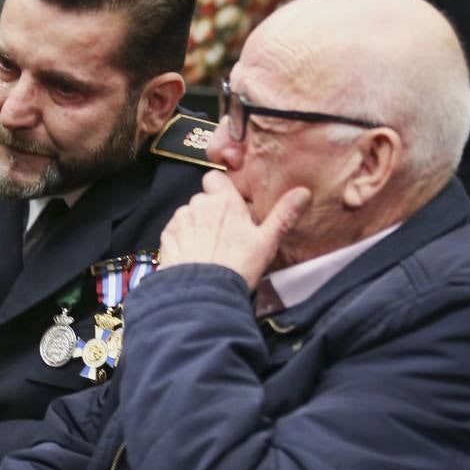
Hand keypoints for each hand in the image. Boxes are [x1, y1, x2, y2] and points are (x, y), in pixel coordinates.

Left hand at [156, 170, 309, 289]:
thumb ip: (283, 214)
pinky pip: (174, 230)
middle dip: (210, 210)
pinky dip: (182, 238)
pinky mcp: (166, 237)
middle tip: (223, 232)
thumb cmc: (239, 265)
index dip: (220, 189)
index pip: (214, 177)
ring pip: (187, 214)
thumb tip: (304, 191)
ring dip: (195, 224)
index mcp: (224, 201)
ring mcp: (179, 220)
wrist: (204, 292)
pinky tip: (192, 255)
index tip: (229, 204)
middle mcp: (198, 204)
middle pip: (202, 198)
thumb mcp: (267, 241)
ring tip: (207, 247)